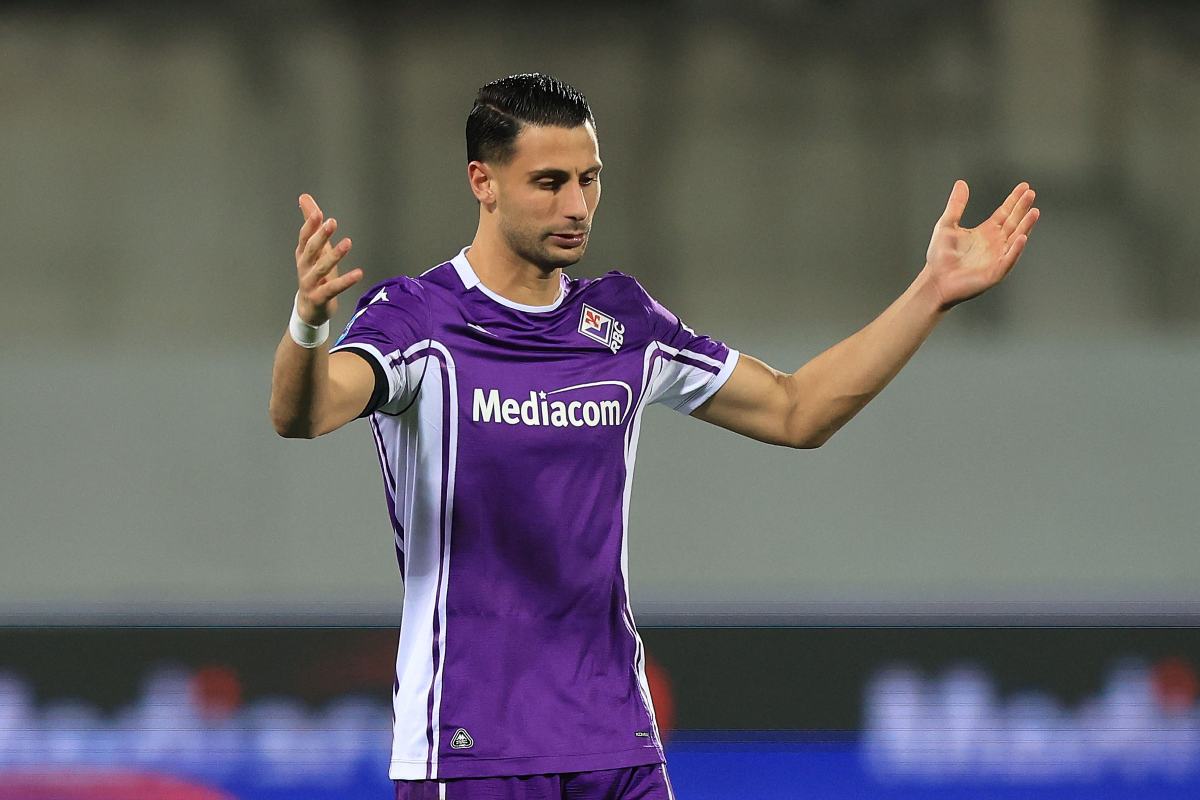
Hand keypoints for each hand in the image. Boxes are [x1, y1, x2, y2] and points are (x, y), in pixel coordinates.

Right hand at [294, 193, 362, 324]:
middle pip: (311, 250)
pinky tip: (359, 273)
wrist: (309, 309)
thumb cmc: (314, 275)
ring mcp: (310, 283)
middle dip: (320, 236)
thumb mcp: (314, 249)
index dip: (310, 225)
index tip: (318, 212)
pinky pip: (333, 288)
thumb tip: (304, 197)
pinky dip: (346, 281)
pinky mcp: (319, 297)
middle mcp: (304, 267)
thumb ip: (311, 224)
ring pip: (321, 268)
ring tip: (348, 242)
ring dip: (334, 255)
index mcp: (303, 255)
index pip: (304, 237)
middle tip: (332, 222)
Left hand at [923, 180, 1039, 310]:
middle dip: (1022, 208)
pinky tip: (1022, 238)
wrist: (935, 280)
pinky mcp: (995, 272)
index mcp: (986, 232)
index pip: (1005, 213)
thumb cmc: (940, 256)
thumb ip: (956, 205)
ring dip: (1026, 226)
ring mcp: (997, 257)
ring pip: (1016, 239)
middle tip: (1031, 193)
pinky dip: (1016, 250)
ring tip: (1034, 212)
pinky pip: (1008, 260)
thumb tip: (961, 183)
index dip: (1014, 200)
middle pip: (1014, 223)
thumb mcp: (946, 225)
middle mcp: (995, 243)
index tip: (1025, 187)